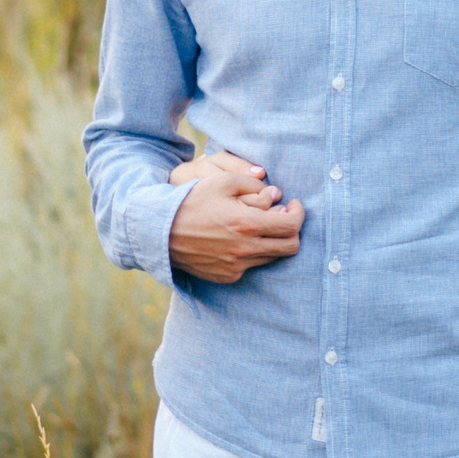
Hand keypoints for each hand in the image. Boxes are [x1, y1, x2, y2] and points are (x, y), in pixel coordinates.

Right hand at [169, 158, 299, 283]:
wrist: (160, 232)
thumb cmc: (191, 200)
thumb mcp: (222, 181)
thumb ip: (254, 186)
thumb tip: (276, 196)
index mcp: (246, 224)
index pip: (291, 226)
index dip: (299, 214)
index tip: (293, 204)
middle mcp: (245, 250)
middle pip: (290, 247)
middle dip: (292, 230)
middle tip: (282, 216)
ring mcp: (236, 267)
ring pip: (272, 257)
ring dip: (272, 241)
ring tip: (256, 225)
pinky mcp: (227, 276)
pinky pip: (251, 266)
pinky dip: (253, 252)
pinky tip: (238, 239)